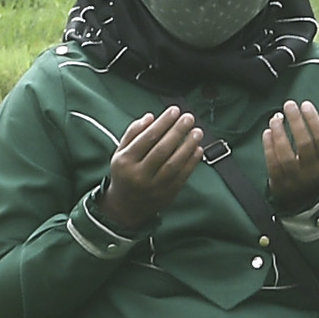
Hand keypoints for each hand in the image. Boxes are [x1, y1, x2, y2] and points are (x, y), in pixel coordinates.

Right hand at [99, 106, 204, 230]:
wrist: (126, 207)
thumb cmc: (125, 173)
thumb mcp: (120, 152)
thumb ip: (133, 133)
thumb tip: (150, 117)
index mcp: (125, 161)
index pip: (147, 138)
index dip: (163, 123)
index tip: (174, 110)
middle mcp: (139, 175)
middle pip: (162, 149)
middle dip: (177, 131)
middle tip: (189, 118)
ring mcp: (154, 187)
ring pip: (174, 164)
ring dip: (188, 146)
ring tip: (197, 132)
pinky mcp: (166, 195)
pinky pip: (182, 177)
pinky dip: (192, 162)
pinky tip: (198, 149)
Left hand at [262, 101, 318, 212]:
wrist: (305, 200)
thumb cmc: (317, 168)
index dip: (313, 120)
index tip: (305, 104)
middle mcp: (313, 172)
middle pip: (304, 144)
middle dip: (296, 122)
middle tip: (289, 104)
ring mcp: (295, 179)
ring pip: (287, 155)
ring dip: (280, 133)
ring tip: (275, 118)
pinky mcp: (280, 184)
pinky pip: (273, 164)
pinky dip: (269, 147)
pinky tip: (267, 132)